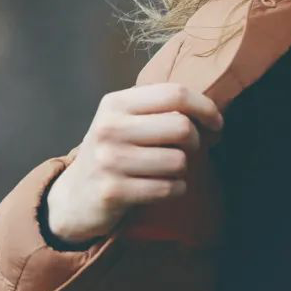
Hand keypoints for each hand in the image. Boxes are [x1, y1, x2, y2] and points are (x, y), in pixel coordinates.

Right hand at [45, 82, 223, 242]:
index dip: (205, 107)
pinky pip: (169, 188)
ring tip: (167, 170)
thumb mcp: (125, 121)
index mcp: (115, 103)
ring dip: (183, 170)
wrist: (75, 197)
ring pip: (179, 161)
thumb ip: (160, 109)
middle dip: (196, 141)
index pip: (175, 94)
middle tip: (190, 150)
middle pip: (182, 127)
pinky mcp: (114, 191)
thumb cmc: (113, 153)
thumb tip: (212, 113)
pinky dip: (175, 189)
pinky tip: (161, 187)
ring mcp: (109, 160)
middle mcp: (110, 128)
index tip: (216, 123)